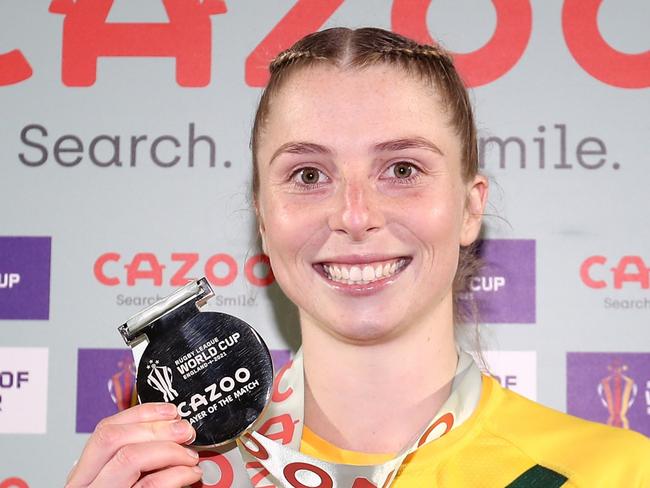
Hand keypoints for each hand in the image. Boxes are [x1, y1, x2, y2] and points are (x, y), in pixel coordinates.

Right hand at [65, 403, 202, 487]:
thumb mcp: (126, 482)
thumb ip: (141, 461)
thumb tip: (173, 431)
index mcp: (85, 476)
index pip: (105, 430)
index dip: (141, 414)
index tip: (171, 411)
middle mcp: (85, 487)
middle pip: (112, 438)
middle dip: (156, 427)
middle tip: (186, 430)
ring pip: (129, 458)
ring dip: (169, 450)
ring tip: (190, 457)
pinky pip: (150, 486)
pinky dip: (176, 475)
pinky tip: (190, 476)